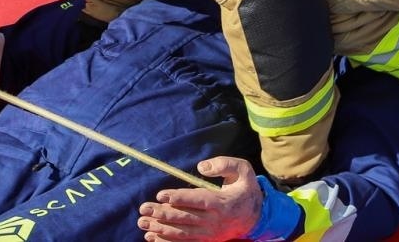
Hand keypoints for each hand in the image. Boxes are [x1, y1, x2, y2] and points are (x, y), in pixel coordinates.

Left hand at [137, 157, 262, 240]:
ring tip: (143, 223)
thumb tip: (201, 167)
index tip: (161, 195)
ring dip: (160, 229)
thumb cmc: (244, 189)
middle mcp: (214, 221)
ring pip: (182, 233)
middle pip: (185, 218)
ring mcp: (210, 234)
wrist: (255, 216)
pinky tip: (153, 239)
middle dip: (162, 214)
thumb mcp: (243, 170)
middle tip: (144, 209)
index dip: (179, 198)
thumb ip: (224, 164)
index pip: (197, 200)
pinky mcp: (206, 241)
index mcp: (221, 202)